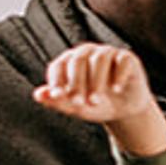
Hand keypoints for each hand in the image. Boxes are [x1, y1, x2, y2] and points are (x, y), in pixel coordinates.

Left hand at [36, 44, 165, 158]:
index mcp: (69, 62)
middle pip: (78, 60)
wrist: (124, 111)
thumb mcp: (75, 107)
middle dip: (77, 83)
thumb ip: (57, 101)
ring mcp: (108, 53)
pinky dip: (118, 76)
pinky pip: (122, 61)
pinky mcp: (127, 58)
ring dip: (96, 82)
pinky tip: (116, 90)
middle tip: (79, 103)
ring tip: (96, 101)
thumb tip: (38, 95)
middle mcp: (87, 53)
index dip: (56, 80)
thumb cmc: (96, 105)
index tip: (57, 96)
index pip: (59, 66)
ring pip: (100, 59)